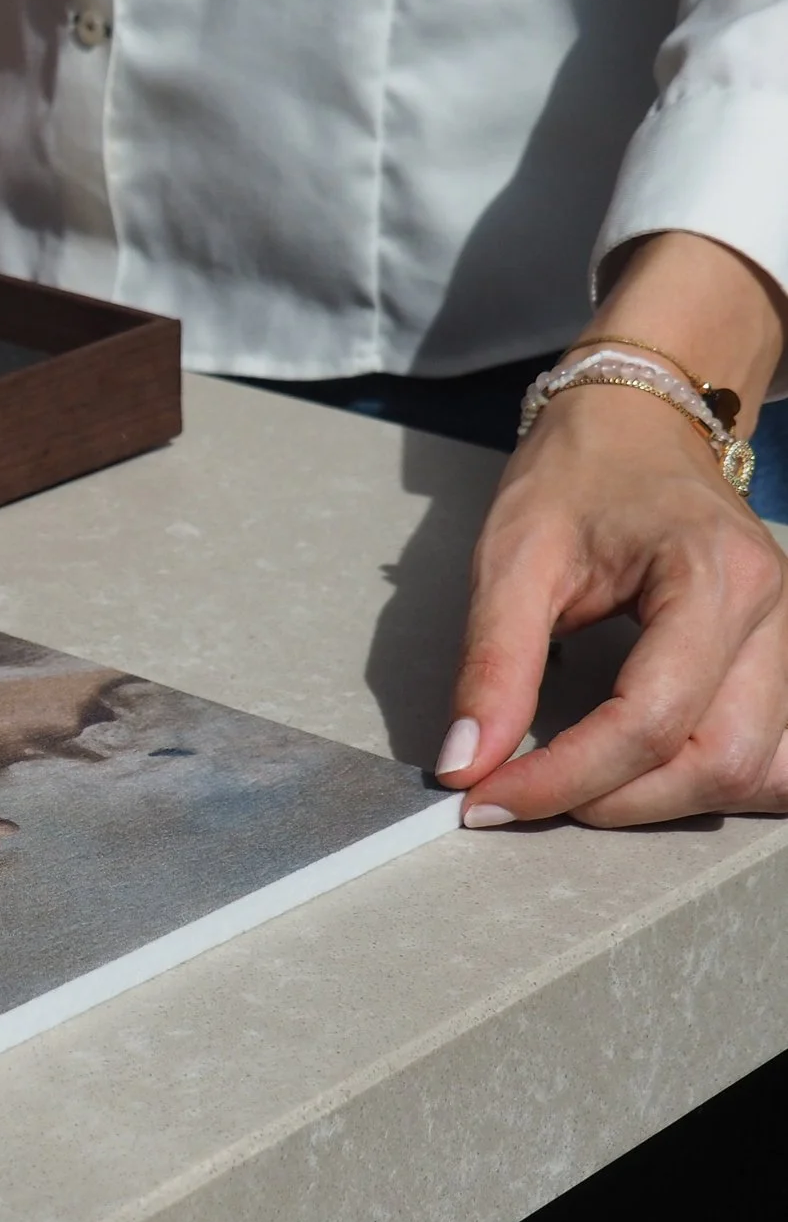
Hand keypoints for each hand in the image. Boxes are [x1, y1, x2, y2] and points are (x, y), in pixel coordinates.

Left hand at [442, 233, 787, 824]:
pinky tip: (643, 778)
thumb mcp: (511, 556)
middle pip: (723, 760)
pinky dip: (712, 784)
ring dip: (669, 803)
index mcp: (713, 577)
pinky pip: (775, 754)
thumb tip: (464, 764)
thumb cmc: (576, 472)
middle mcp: (774, 614)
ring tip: (578, 787)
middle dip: (618, 802)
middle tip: (522, 795)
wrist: (639, 418)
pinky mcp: (781, 659)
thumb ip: (491, 665)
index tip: (483, 798)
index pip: (651, 718)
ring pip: (762, 770)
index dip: (565, 778)